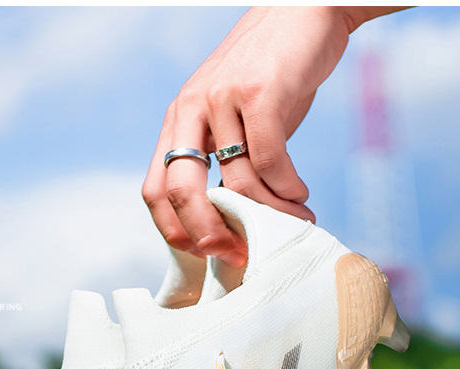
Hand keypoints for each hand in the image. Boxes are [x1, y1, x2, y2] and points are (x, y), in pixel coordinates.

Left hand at [142, 6, 407, 266]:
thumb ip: (225, 162)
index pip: (155, 191)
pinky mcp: (260, 93)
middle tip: (240, 255)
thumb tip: (232, 227)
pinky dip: (289, 189)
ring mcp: (223, 99)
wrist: (304, 13)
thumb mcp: (234, 119)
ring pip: (239, 183)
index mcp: (178, 122)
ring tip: (296, 218)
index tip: (209, 254)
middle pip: (182, 192)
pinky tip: (301, 194)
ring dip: (271, 214)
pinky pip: (271, 161)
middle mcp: (192, 110)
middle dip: (210, 234)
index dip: (176, 233)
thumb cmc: (273, 77)